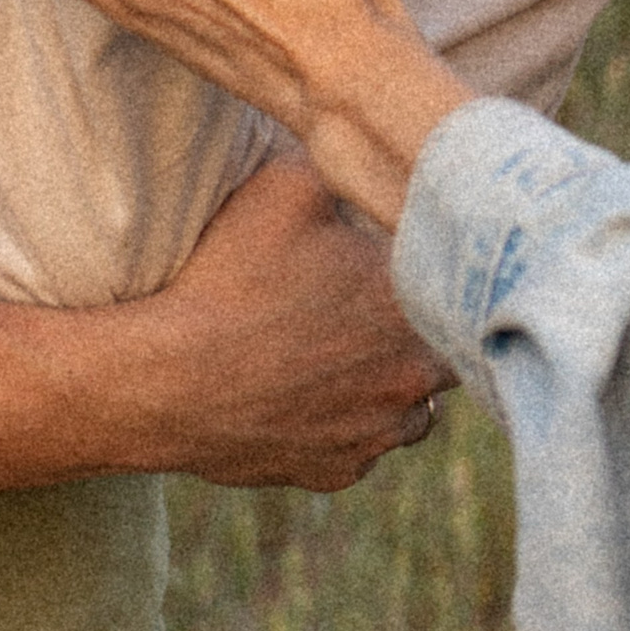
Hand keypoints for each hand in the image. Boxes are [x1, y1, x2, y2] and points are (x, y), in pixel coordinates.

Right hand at [129, 158, 454, 489]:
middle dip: (422, 329)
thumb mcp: (288, 185)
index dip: (438, 267)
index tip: (413, 256)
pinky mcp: (338, 472)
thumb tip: (370, 157)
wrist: (168, 378)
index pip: (461, 284)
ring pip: (412, 408)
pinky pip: (362, 446)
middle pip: (449, 353)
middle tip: (378, 306)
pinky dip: (345, 423)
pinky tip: (307, 394)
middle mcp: (414, 379)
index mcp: (413, 303)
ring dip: (389, 382)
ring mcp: (377, 433)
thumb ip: (348, 170)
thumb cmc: (229, 278)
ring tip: (342, 354)